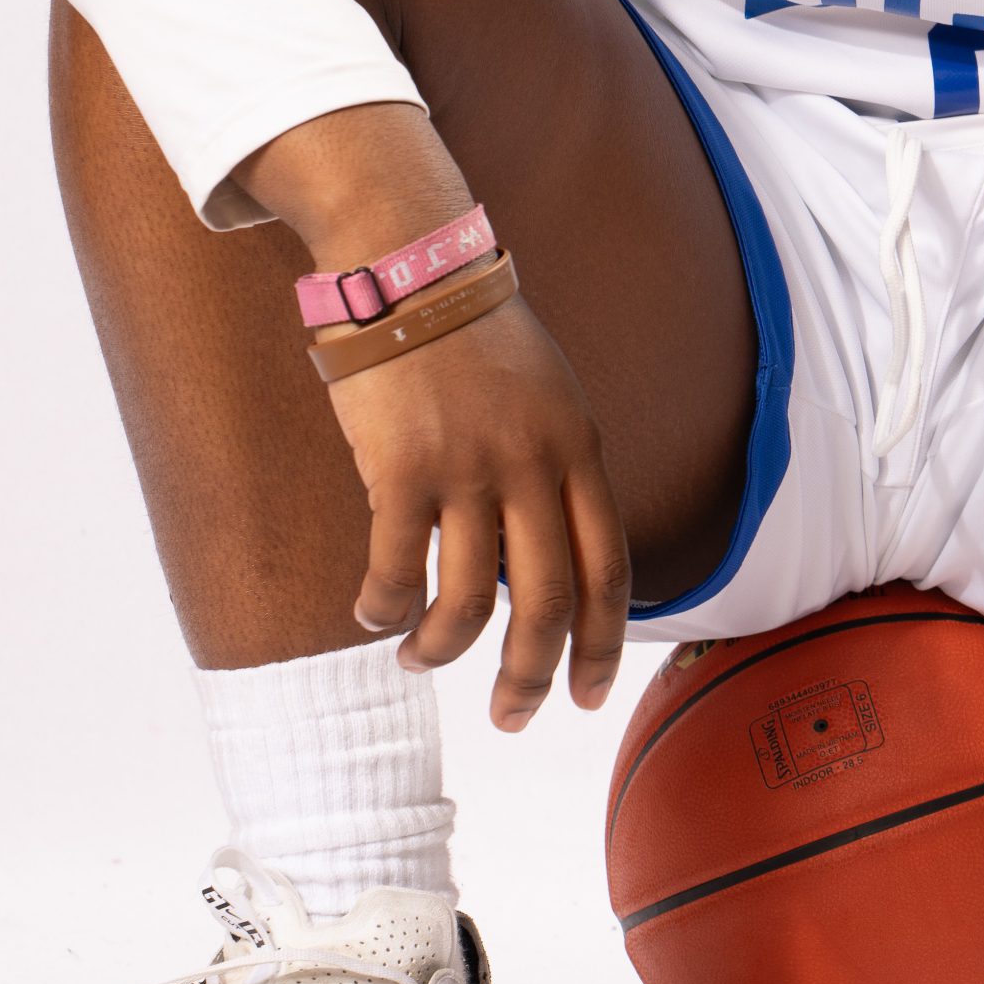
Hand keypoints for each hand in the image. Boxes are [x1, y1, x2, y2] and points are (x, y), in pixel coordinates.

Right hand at [234, 100, 629, 727]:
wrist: (410, 266)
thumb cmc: (476, 336)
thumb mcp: (549, 397)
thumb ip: (558, 471)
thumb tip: (549, 561)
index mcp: (581, 451)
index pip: (611, 572)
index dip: (603, 646)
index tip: (588, 696)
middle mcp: (535, 466)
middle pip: (549, 604)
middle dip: (531, 676)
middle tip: (511, 717)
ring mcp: (470, 468)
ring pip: (469, 601)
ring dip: (443, 649)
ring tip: (420, 659)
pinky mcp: (402, 467)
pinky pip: (396, 568)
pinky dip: (383, 607)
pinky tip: (373, 613)